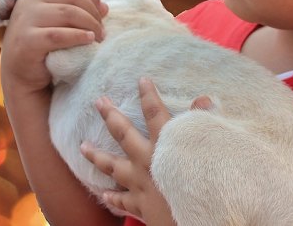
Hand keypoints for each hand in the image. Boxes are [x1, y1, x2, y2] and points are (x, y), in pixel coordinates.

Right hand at [0, 0, 107, 93]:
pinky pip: (59, 35)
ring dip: (90, 25)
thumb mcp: (58, 21)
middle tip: (102, 31)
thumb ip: (78, 10)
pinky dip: (78, 37)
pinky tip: (89, 40)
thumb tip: (105, 7)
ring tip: (99, 38)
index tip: (101, 12)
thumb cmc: (43, 43)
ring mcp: (26, 18)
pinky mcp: (27, 40)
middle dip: (93, 13)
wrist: (20, 73)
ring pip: (68, 13)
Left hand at [81, 78, 212, 225]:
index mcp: (165, 145)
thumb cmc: (207, 184)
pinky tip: (104, 194)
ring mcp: (141, 185)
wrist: (198, 219)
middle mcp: (147, 161)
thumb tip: (203, 98)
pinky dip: (112, 197)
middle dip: (110, 116)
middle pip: (124, 134)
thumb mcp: (210, 150)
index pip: (155, 113)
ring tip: (82, 146)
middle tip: (98, 102)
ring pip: (112, 167)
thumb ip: (203, 124)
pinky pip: (122, 201)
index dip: (148, 95)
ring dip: (97, 155)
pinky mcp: (141, 207)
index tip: (141, 80)